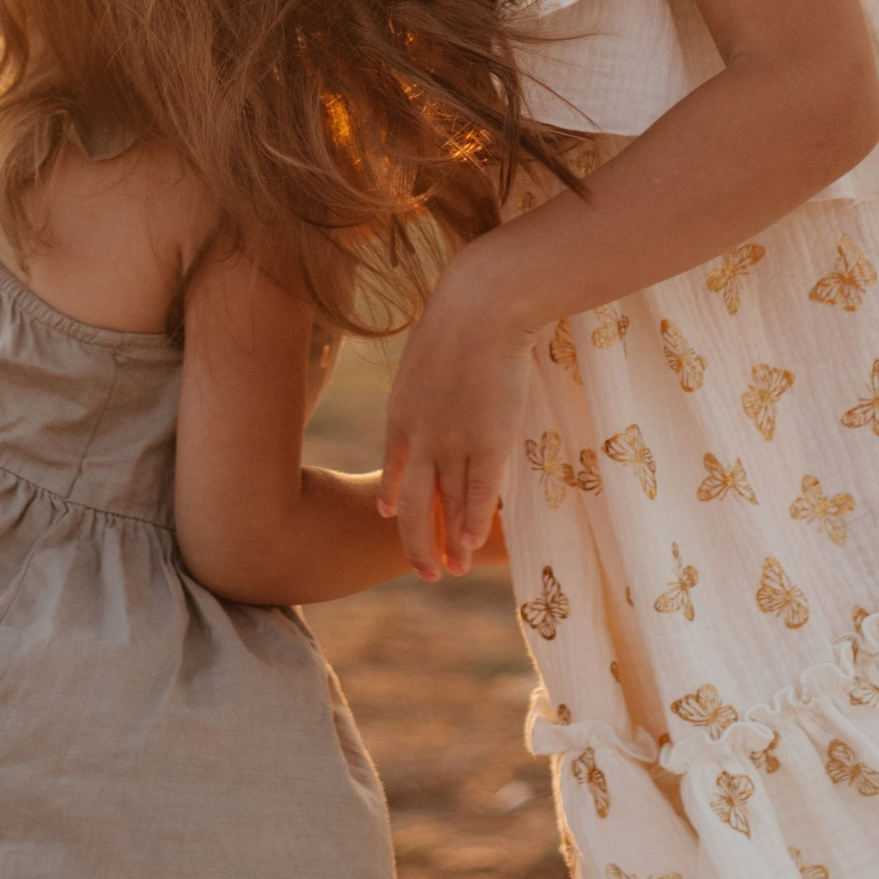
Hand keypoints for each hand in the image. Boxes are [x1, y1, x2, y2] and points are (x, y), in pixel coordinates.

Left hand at [377, 253, 536, 578]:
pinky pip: (478, 494)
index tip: (389, 517)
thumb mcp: (430, 349)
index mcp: (400, 413)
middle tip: (425, 571)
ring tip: (454, 569)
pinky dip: (473, 522)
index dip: (392, 496)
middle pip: (411, 504)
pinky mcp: (488, 442)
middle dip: (417, 542)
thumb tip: (437, 368)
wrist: (482, 306)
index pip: (393, 468)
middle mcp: (420, 438)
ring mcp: (452, 443)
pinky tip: (473, 544)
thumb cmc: (462, 315)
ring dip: (449, 543)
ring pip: (446, 507)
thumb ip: (429, 375)